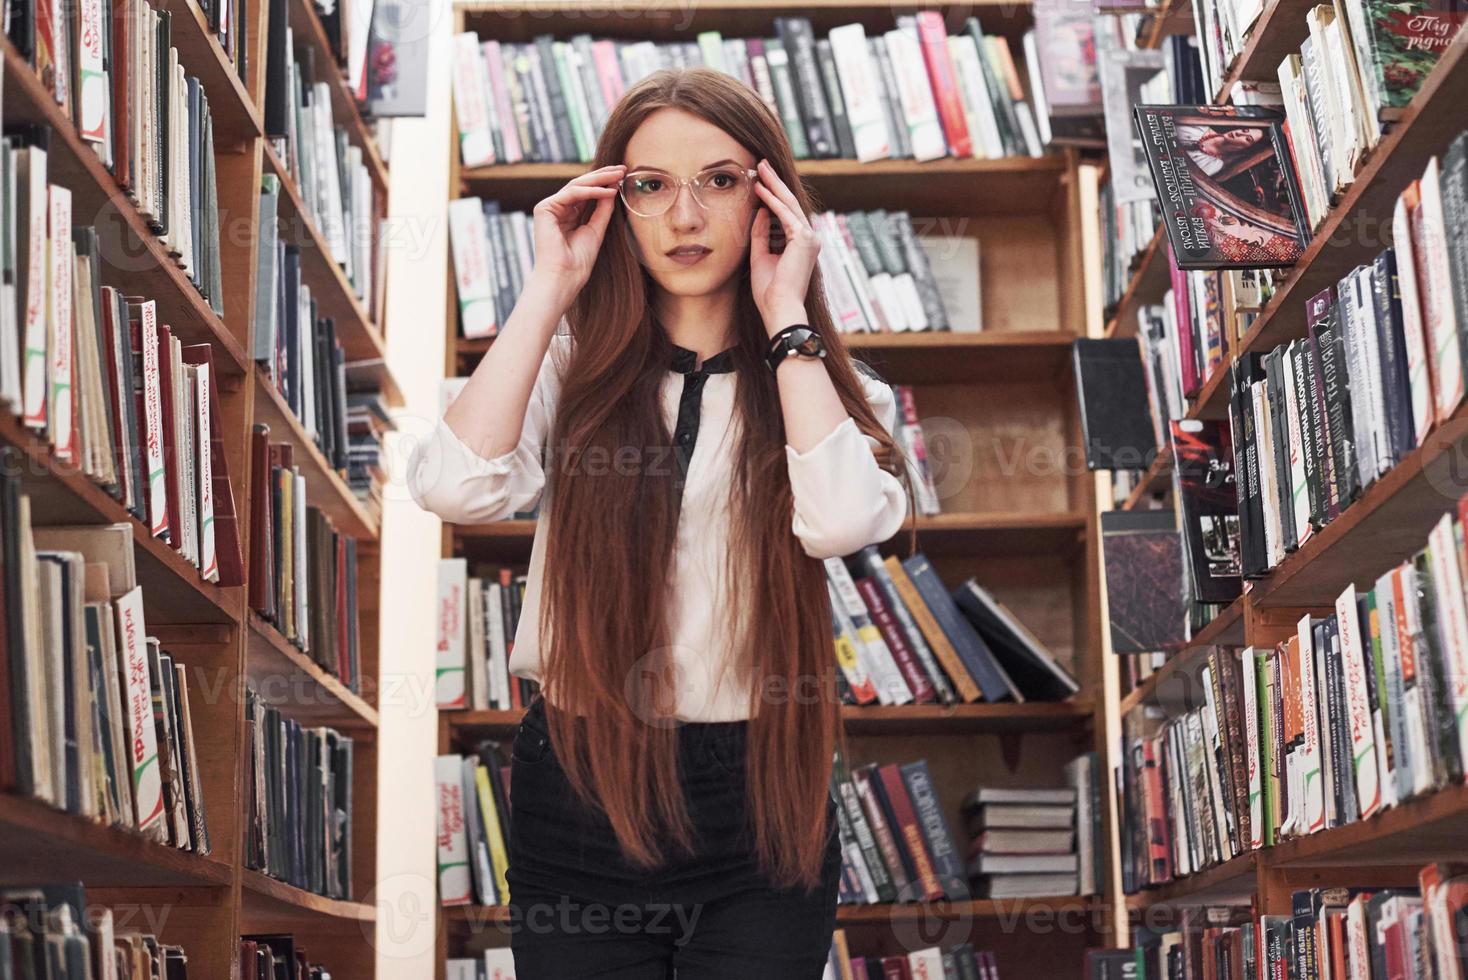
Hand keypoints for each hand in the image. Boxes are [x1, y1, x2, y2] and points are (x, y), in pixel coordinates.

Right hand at [529, 164, 624, 305]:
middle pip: (581, 185)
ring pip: (576, 185)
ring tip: (618, 176)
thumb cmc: (578, 262)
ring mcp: (549, 208)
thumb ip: (602, 210)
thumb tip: (612, 189)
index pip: (587, 193)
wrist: (563, 278)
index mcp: (567, 215)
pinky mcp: (544, 209)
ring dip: (599, 179)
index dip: (604, 183)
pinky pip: (571, 194)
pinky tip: (607, 190)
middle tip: (622, 168)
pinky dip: (591, 191)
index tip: (623, 177)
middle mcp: (557, 209)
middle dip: (603, 176)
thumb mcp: (596, 230)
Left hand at [749, 159, 818, 334]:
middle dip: (775, 183)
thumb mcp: (760, 256)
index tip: (761, 181)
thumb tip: (760, 210)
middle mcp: (809, 239)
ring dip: (774, 185)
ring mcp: (809, 238)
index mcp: (801, 245)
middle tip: (763, 164)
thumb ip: (761, 233)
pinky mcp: (804, 239)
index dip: (774, 195)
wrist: (779, 308)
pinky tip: (761, 189)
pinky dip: (772, 201)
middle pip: (790, 204)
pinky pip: (785, 215)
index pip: (787, 213)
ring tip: (760, 168)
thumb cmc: (770, 291)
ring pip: (789, 204)